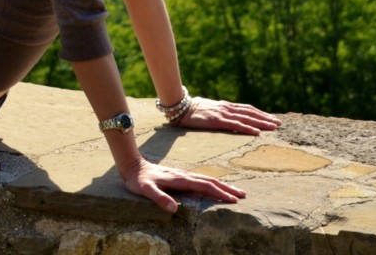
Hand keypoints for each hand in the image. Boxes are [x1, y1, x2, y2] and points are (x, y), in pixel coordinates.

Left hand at [123, 159, 244, 213]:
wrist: (132, 166)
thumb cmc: (138, 180)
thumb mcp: (145, 190)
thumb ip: (159, 198)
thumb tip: (174, 209)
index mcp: (180, 179)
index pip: (204, 186)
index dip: (219, 193)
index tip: (234, 200)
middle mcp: (184, 175)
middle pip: (210, 181)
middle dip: (227, 188)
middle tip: (243, 195)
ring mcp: (182, 174)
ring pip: (206, 179)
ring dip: (222, 185)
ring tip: (235, 191)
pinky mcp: (179, 175)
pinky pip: (200, 179)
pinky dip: (212, 183)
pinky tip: (214, 187)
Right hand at [175, 97, 281, 134]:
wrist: (179, 107)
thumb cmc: (192, 110)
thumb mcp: (209, 110)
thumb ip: (219, 113)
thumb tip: (227, 118)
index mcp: (225, 106)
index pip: (247, 109)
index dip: (260, 113)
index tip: (271, 118)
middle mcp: (226, 108)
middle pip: (250, 112)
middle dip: (265, 118)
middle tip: (279, 123)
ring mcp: (222, 114)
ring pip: (246, 118)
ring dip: (261, 122)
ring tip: (273, 127)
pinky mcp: (217, 121)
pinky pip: (236, 125)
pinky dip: (248, 128)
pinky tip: (256, 132)